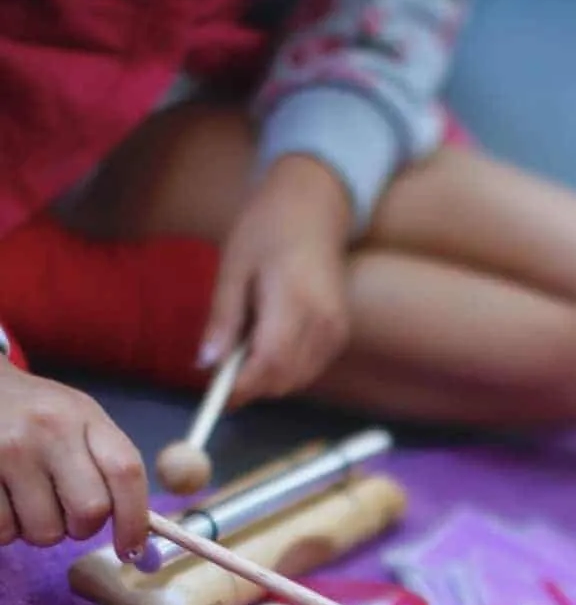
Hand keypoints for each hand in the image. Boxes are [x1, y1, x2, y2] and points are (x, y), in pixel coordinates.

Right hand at [0, 357, 147, 556]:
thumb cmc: (33, 415)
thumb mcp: (75, 420)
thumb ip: (106, 466)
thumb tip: (135, 537)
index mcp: (83, 415)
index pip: (126, 472)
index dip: (134, 520)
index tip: (131, 550)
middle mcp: (49, 429)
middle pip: (89, 511)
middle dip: (80, 527)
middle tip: (64, 512)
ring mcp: (10, 450)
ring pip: (45, 532)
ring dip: (39, 530)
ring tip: (25, 499)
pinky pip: (4, 531)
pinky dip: (6, 528)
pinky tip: (2, 499)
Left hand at [200, 155, 352, 405]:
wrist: (314, 208)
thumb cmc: (267, 229)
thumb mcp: (233, 268)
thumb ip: (223, 320)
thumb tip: (206, 364)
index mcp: (294, 300)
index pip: (270, 362)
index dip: (243, 386)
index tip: (218, 396)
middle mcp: (322, 321)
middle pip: (284, 378)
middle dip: (252, 388)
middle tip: (223, 380)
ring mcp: (336, 330)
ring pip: (297, 379)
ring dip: (267, 382)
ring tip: (243, 360)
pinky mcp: (340, 335)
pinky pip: (310, 370)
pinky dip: (285, 373)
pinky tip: (267, 352)